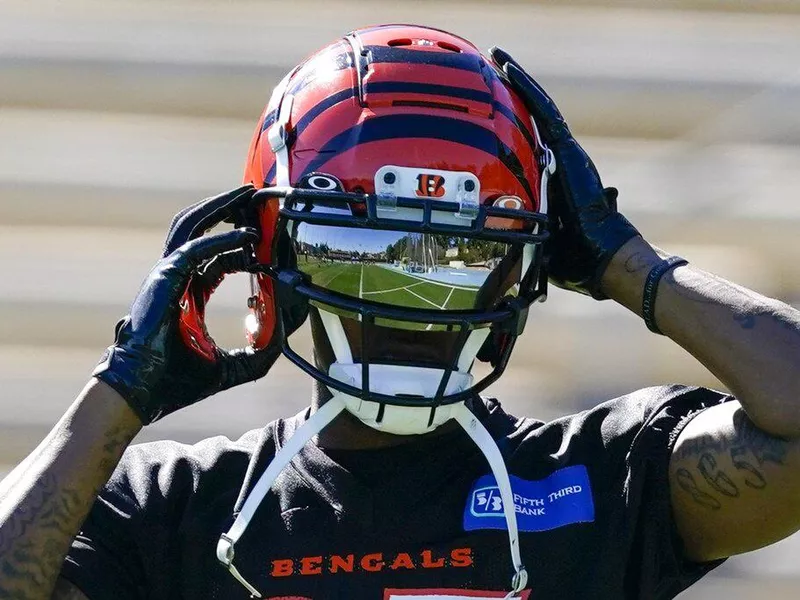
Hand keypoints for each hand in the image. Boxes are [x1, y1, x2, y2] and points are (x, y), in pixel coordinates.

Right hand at [93, 186, 281, 423]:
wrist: (143, 393)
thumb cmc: (178, 381)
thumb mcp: (234, 365)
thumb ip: (262, 350)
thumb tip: (289, 336)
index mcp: (188, 292)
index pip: (218, 257)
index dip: (243, 247)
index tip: (269, 246)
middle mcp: (176, 277)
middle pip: (201, 229)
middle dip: (227, 209)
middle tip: (254, 197)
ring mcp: (167, 274)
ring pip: (192, 226)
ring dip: (220, 208)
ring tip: (246, 195)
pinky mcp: (165, 279)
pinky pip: (196, 250)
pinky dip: (222, 240)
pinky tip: (247, 237)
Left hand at [490, 47, 639, 298]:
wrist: (600, 256)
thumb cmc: (573, 256)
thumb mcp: (538, 240)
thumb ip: (524, 234)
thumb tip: (506, 243)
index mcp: (551, 178)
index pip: (528, 141)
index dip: (512, 120)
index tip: (493, 105)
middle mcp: (559, 159)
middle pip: (532, 117)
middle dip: (514, 91)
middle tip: (493, 66)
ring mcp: (564, 153)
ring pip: (538, 108)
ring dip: (518, 81)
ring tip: (498, 57)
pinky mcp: (567, 150)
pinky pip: (544, 113)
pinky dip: (527, 89)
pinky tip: (509, 68)